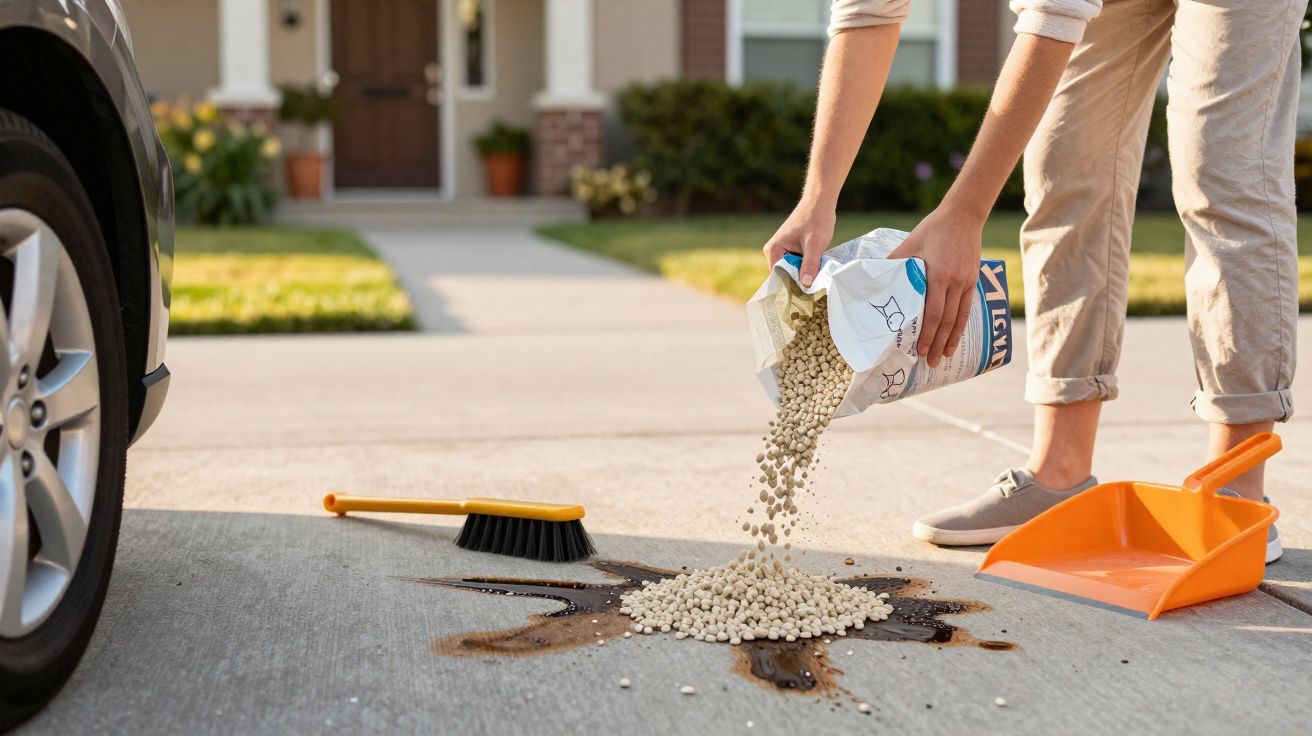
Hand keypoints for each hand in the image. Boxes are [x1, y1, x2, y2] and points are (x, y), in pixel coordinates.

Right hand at [762, 204, 835, 287]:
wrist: (820, 201)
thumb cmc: (816, 219)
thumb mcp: (815, 244)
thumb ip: (809, 265)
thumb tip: (805, 286)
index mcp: (774, 250)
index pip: (777, 277)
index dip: (789, 288)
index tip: (802, 299)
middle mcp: (774, 252)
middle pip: (784, 276)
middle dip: (797, 283)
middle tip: (812, 295)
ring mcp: (782, 250)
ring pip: (792, 271)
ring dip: (803, 276)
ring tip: (815, 285)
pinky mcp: (791, 249)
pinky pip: (797, 265)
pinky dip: (806, 269)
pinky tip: (815, 273)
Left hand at [889, 207, 983, 367]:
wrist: (963, 216)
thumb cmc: (932, 229)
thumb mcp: (909, 243)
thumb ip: (893, 263)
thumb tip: (872, 279)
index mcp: (937, 274)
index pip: (933, 311)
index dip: (927, 332)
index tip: (920, 348)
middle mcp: (954, 282)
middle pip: (946, 320)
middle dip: (938, 343)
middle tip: (931, 361)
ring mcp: (966, 282)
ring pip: (959, 318)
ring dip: (951, 339)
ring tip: (944, 357)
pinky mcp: (973, 280)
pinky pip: (968, 308)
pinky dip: (962, 326)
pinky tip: (956, 337)